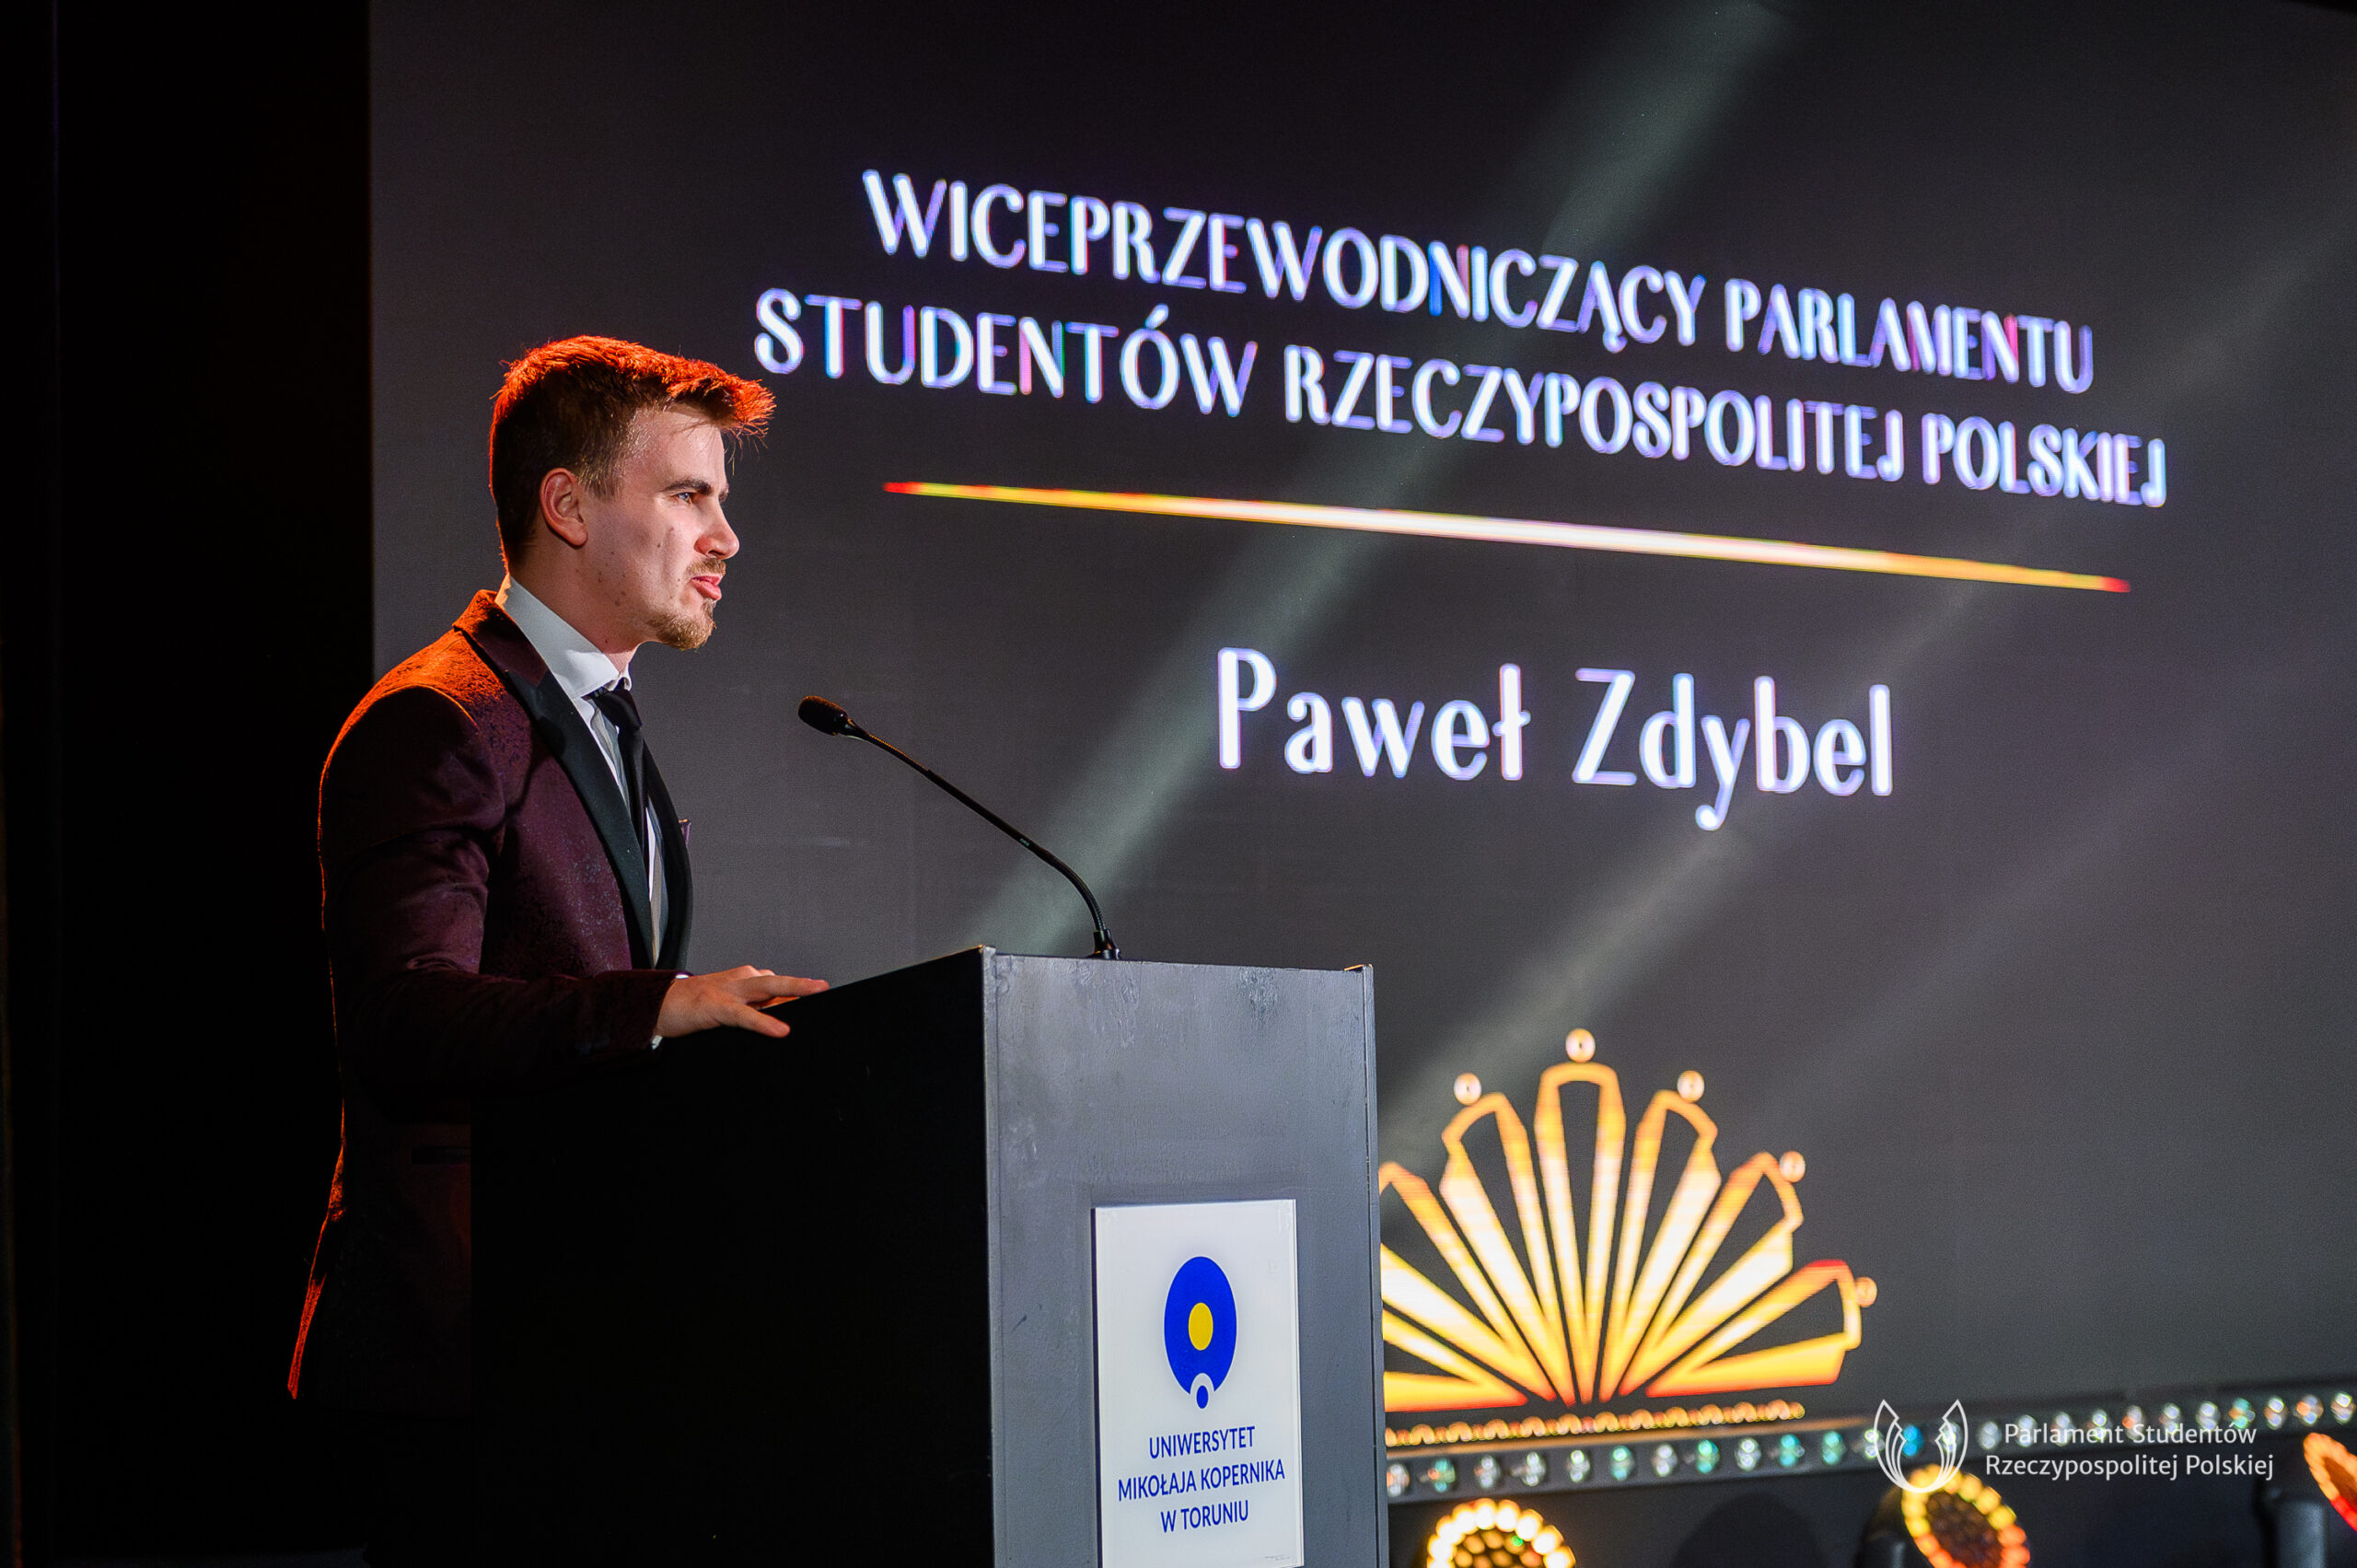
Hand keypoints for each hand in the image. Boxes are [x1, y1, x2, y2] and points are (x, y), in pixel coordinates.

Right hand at [656, 966, 827, 1038]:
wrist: (657, 1005)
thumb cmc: (695, 1007)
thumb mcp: (730, 1007)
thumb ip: (754, 1010)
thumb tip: (782, 1022)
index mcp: (745, 980)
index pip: (778, 985)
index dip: (800, 991)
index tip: (823, 997)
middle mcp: (740, 980)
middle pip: (778, 981)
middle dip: (804, 984)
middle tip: (826, 988)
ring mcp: (728, 990)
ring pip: (766, 987)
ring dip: (792, 989)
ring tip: (815, 994)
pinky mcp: (715, 1006)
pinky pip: (744, 1014)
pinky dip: (763, 1021)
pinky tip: (780, 1029)